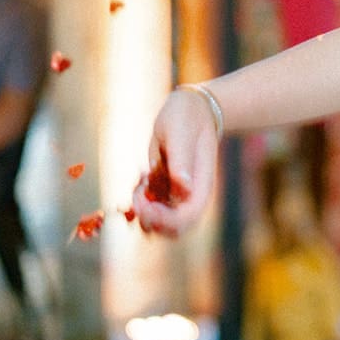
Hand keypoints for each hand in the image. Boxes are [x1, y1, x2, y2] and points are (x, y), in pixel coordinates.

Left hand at [130, 89, 218, 236]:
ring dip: (141, 210)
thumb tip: (183, 188)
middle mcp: (190, 196)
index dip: (164, 220)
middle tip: (138, 194)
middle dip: (149, 220)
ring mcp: (177, 195)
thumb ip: (182, 160)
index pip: (187, 218)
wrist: (190, 110)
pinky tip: (141, 177)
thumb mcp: (180, 133)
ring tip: (141, 180)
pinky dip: (139, 199)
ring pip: (157, 222)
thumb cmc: (187, 117)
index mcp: (201, 186)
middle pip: (173, 229)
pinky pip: (149, 208)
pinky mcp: (165, 190)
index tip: (144, 203)